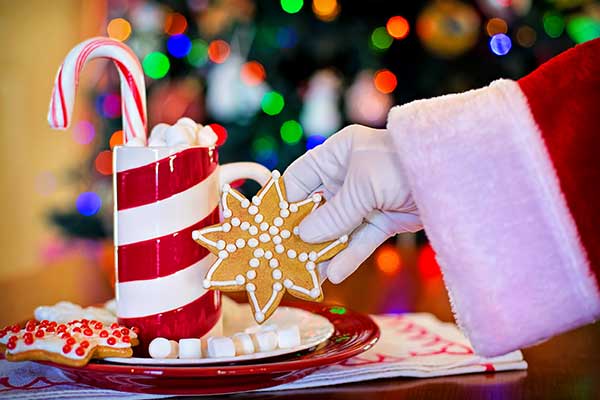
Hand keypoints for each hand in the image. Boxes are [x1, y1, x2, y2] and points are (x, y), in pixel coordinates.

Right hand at [283, 124, 421, 282]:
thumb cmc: (403, 164)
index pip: (300, 179)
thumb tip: (303, 236)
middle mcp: (347, 176)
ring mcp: (365, 199)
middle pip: (316, 208)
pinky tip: (334, 274)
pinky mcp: (382, 219)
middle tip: (283, 257)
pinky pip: (360, 240)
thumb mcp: (363, 185)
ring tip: (305, 275)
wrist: (455, 175)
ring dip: (323, 251)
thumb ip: (334, 213)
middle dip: (301, 233)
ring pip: (336, 228)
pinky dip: (348, 256)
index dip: (284, 203)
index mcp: (337, 154)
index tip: (268, 228)